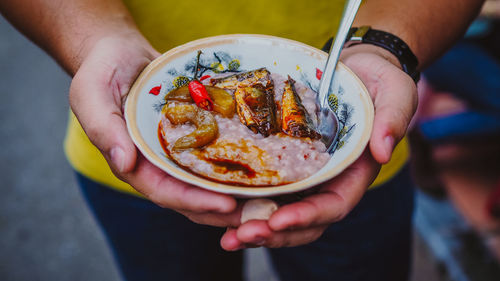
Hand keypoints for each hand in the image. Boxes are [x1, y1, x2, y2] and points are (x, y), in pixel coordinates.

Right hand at [69, 34, 240, 225]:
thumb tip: (124, 164)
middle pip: (191, 197)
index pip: (165, 192)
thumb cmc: (100, 72)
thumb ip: (104, 129)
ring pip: (205, 183)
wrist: (118, 52)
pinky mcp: (190, 138)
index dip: (195, 201)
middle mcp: (156, 165)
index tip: (226, 205)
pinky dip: (233, 166)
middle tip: (259, 213)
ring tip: (266, 199)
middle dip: (223, 209)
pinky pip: (212, 157)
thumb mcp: (91, 95)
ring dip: (233, 194)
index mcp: (132, 163)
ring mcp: (174, 153)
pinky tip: (259, 168)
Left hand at [220, 44, 417, 249]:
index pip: (334, 205)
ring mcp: (305, 175)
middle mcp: (329, 181)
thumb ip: (393, 119)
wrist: (356, 70)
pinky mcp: (286, 163)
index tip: (279, 221)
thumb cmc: (378, 81)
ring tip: (227, 238)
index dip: (308, 217)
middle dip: (273, 233)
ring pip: (281, 212)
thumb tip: (383, 151)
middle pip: (304, 221)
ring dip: (254, 227)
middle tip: (240, 236)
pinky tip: (221, 209)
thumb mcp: (394, 93)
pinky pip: (266, 189)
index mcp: (355, 172)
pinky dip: (246, 203)